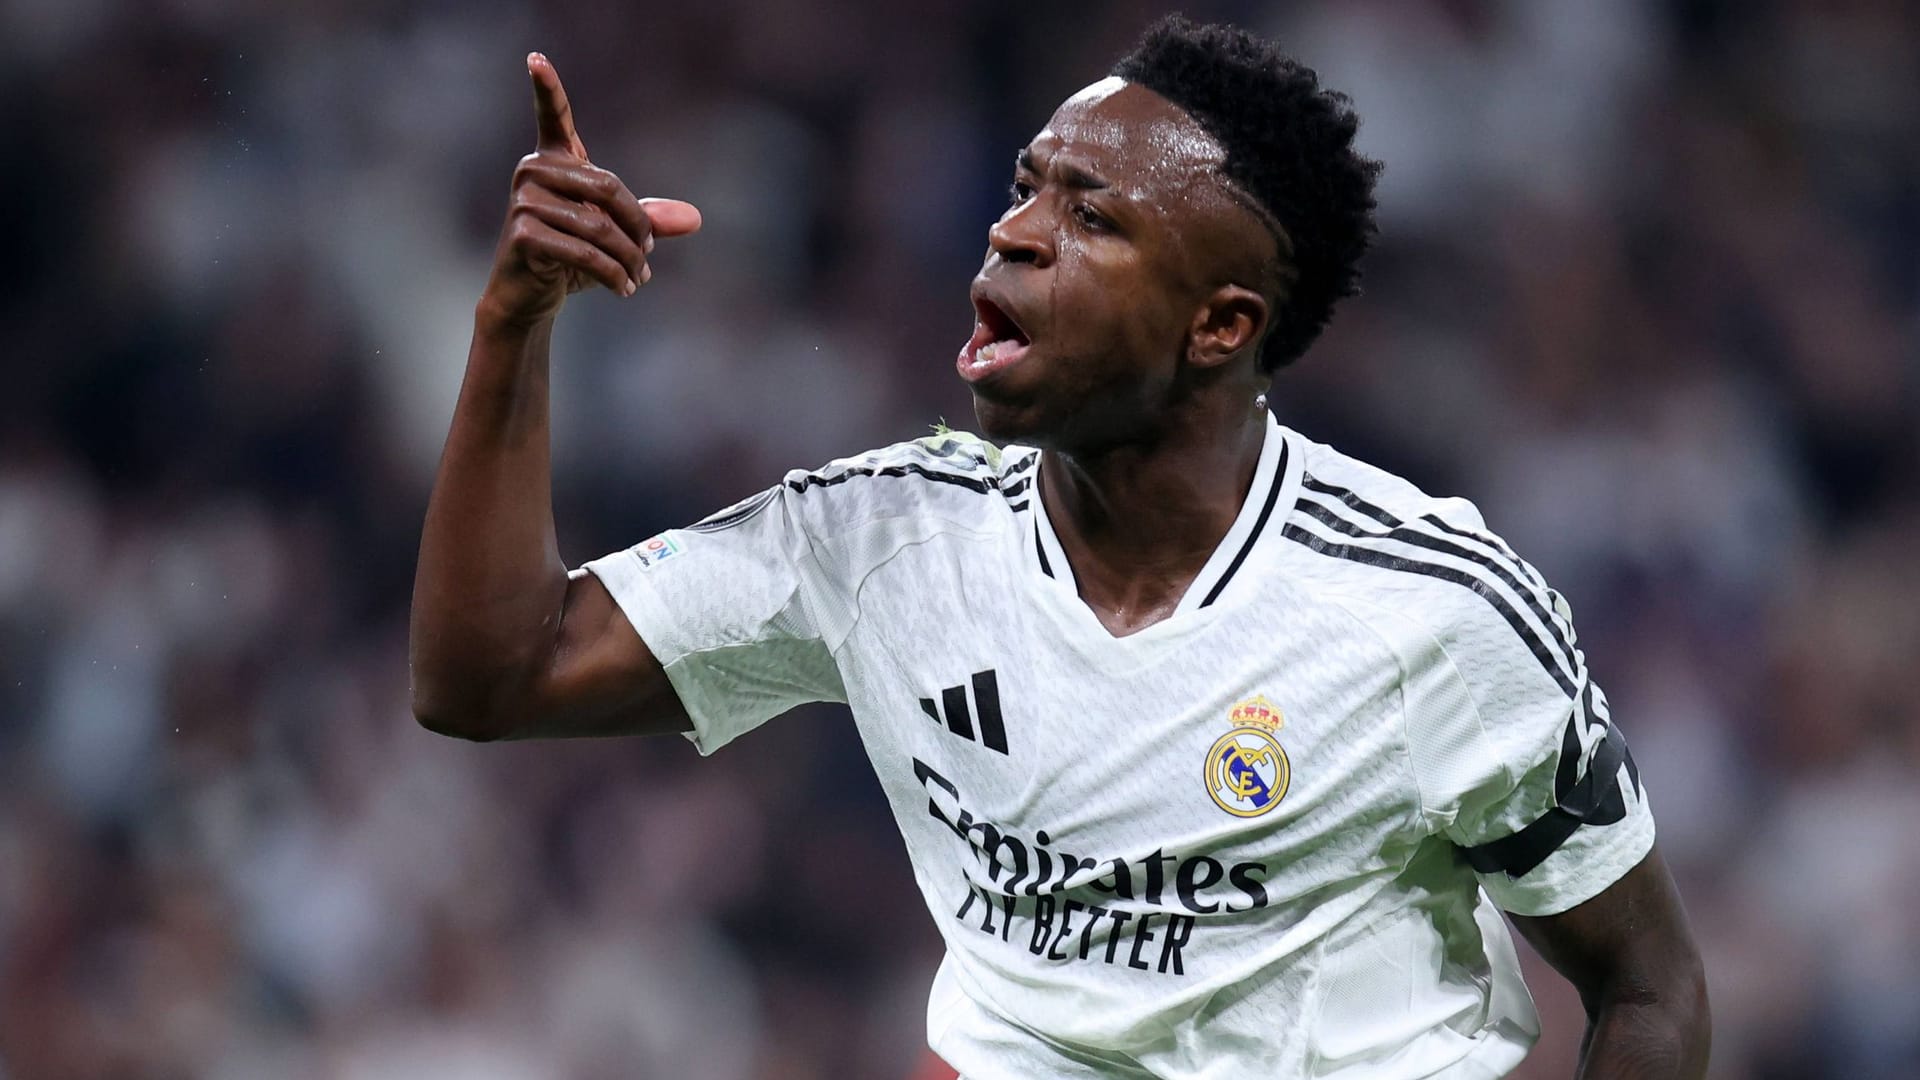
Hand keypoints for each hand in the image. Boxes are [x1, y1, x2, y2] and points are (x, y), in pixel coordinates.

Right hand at [480, 52, 701, 328]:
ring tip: (641, 279)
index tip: (535, 58)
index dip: (546, 88)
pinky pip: (586, 253)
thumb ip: (648, 221)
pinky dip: (615, 276)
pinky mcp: (523, 233)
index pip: (553, 118)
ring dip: (630, 259)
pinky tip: (625, 290)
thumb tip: (694, 219)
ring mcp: (525, 201)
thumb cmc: (570, 259)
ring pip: (600, 226)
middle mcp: (534, 172)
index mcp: (555, 161)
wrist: (530, 297)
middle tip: (650, 258)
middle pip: (609, 187)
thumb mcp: (614, 236)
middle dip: (639, 229)